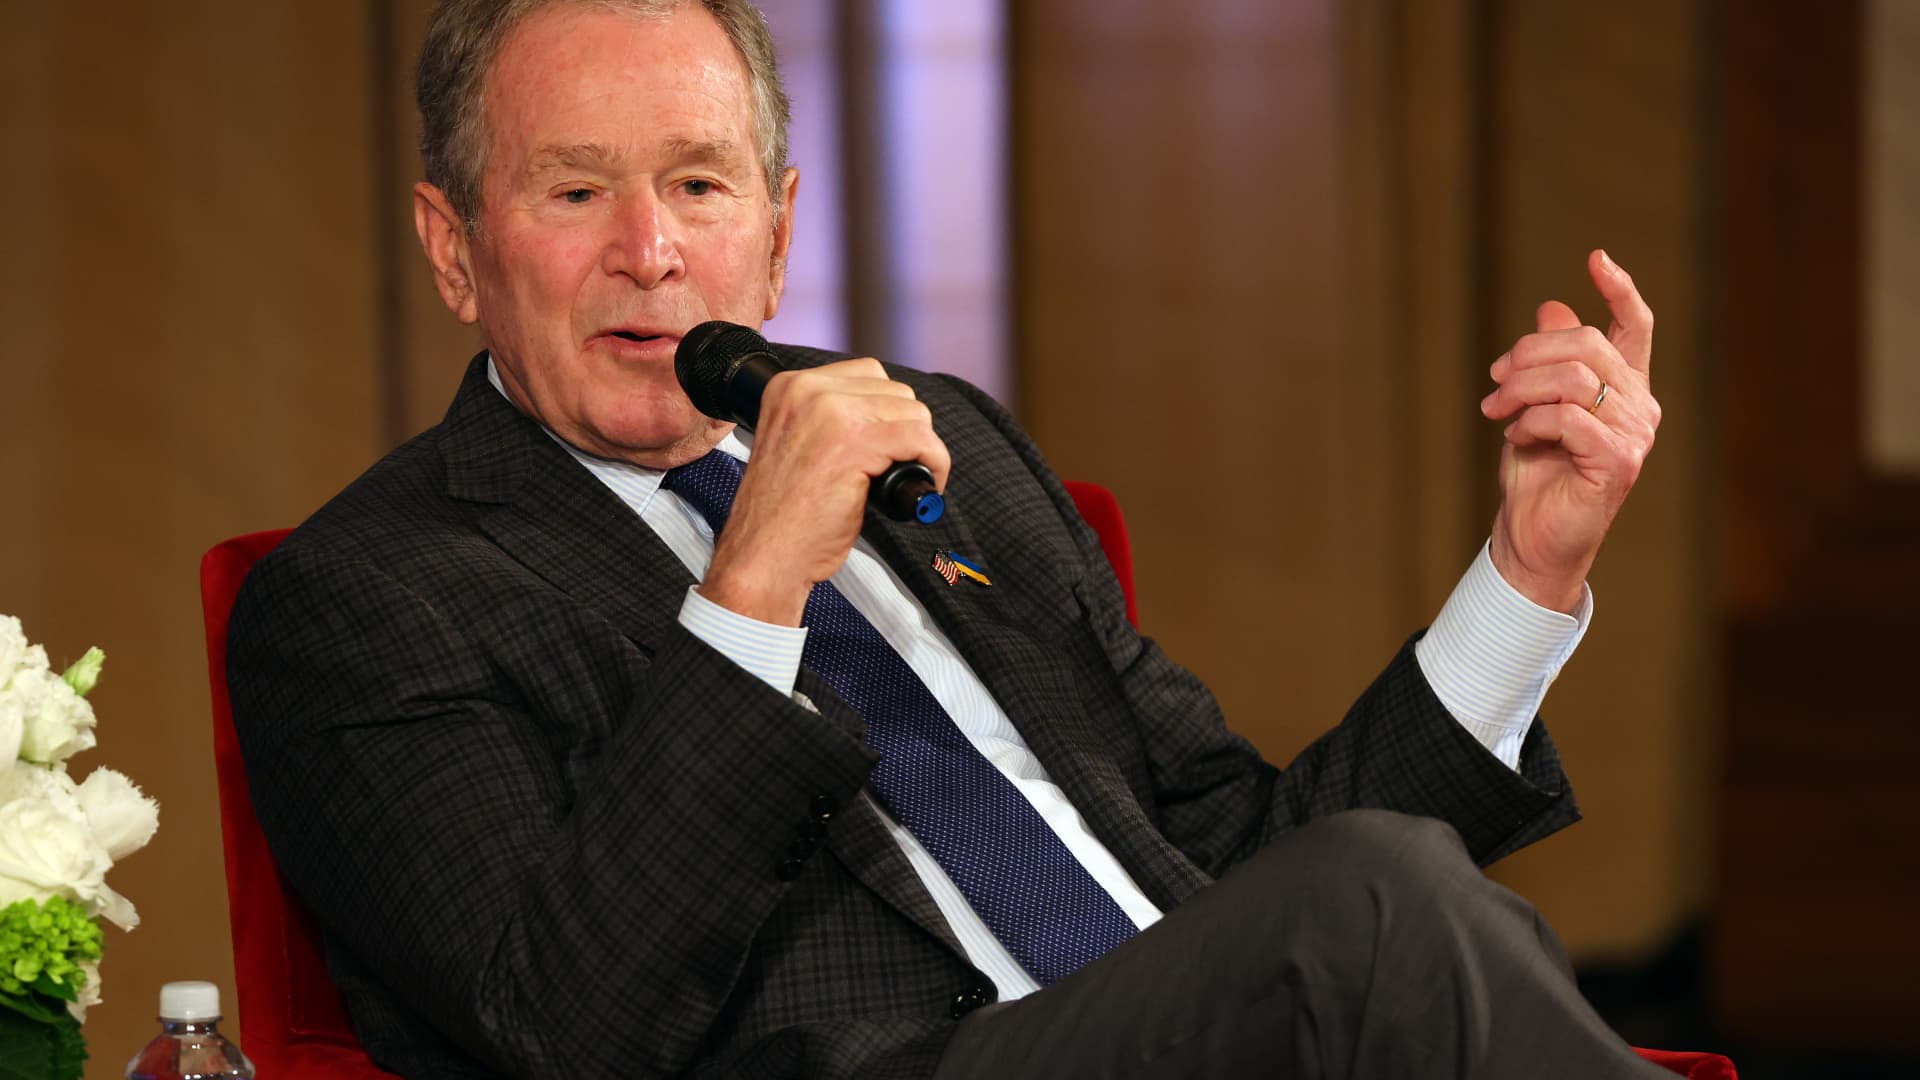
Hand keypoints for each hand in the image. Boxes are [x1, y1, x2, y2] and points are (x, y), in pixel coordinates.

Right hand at [699, 359, 950, 625]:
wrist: (763, 556)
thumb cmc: (782, 515)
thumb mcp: (796, 444)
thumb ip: (829, 419)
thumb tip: (889, 415)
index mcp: (790, 386)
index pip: (868, 374)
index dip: (887, 411)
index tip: (887, 444)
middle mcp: (808, 391)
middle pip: (895, 391)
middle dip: (906, 429)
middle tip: (897, 466)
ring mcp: (831, 414)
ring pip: (913, 412)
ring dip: (921, 447)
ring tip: (907, 477)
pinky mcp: (855, 444)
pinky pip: (921, 440)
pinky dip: (934, 464)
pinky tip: (925, 486)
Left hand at [1479, 249, 1660, 612]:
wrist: (1532, 536)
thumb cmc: (1536, 473)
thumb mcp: (1534, 405)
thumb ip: (1549, 361)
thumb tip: (1552, 306)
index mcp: (1625, 387)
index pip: (1636, 326)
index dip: (1620, 289)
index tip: (1596, 258)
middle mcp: (1640, 406)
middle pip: (1587, 344)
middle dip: (1530, 352)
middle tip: (1494, 378)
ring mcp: (1635, 435)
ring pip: (1576, 378)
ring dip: (1522, 387)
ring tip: (1496, 408)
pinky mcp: (1619, 462)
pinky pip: (1570, 418)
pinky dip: (1532, 421)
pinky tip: (1515, 437)